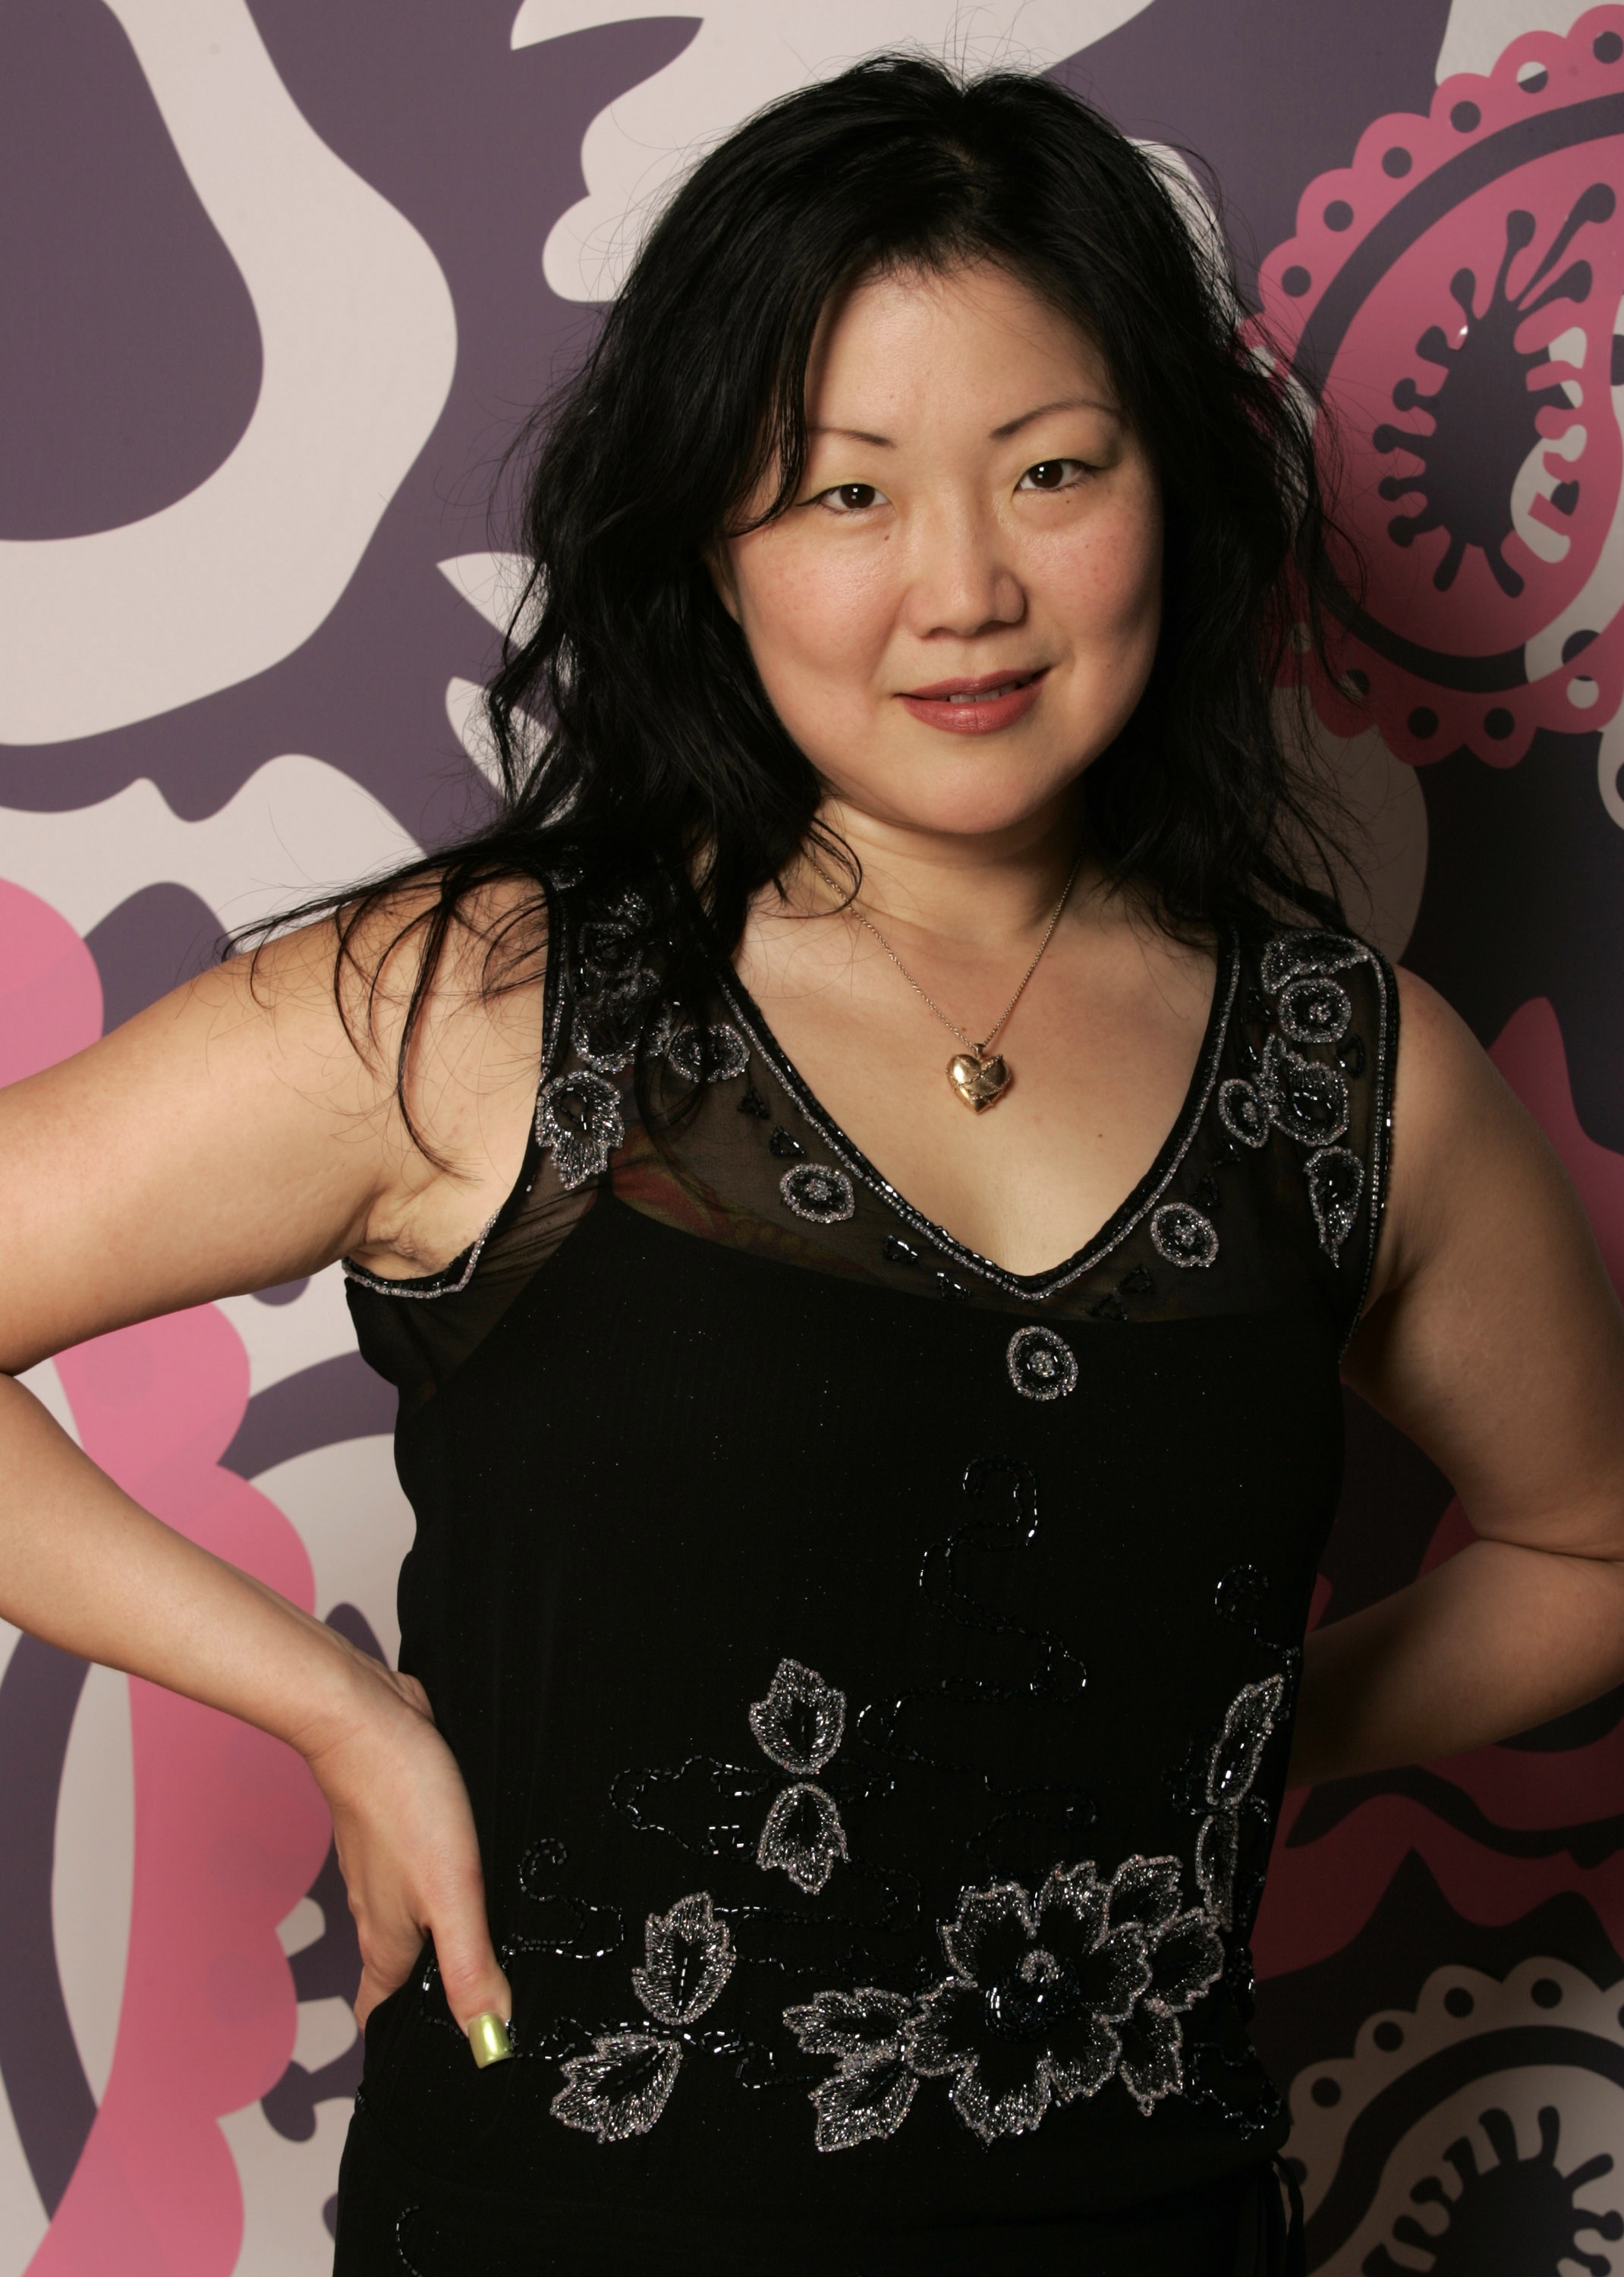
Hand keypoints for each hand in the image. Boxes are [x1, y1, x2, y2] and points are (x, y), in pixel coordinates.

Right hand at [302, 1650, 511, 2037]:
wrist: (365, 1720)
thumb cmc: (404, 1803)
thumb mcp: (451, 1893)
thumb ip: (470, 1964)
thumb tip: (487, 2042)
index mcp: (388, 1942)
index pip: (383, 2016)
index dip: (407, 2045)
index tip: (438, 2070)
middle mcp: (381, 1911)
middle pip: (400, 1974)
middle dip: (434, 1997)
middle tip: (480, 2015)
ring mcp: (387, 1869)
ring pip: (410, 1923)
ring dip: (441, 1943)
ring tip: (487, 1957)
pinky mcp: (403, 1829)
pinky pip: (420, 1875)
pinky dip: (442, 1891)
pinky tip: (477, 1879)